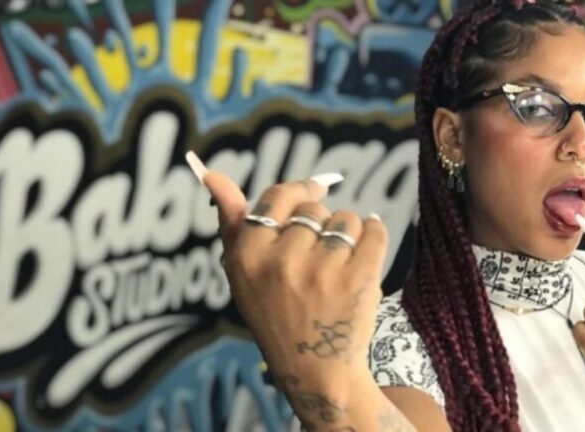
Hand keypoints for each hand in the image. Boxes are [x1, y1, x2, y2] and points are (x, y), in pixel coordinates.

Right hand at [199, 165, 387, 388]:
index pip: (278, 196)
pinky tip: (365, 252)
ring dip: (347, 235)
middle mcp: (281, 262)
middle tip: (318, 257)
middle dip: (321, 224)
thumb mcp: (243, 274)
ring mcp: (322, 271)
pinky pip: (373, 230)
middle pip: (313, 208)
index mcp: (248, 256)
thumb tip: (211, 173)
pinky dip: (373, 234)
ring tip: (338, 266)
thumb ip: (231, 222)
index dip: (300, 191)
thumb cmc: (277, 315)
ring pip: (345, 219)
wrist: (317, 371)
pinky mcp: (359, 279)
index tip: (314, 192)